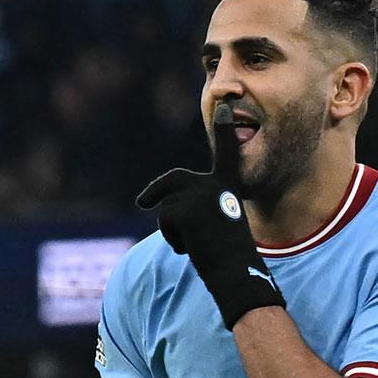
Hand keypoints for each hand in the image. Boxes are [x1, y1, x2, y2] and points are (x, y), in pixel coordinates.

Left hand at [136, 102, 284, 328]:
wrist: (236, 271)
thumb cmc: (233, 258)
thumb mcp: (221, 226)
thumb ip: (205, 211)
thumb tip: (176, 212)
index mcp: (229, 187)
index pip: (228, 153)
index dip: (225, 131)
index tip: (224, 106)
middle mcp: (215, 184)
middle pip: (175, 180)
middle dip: (156, 189)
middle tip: (142, 202)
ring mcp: (199, 193)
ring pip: (167, 207)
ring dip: (171, 229)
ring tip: (194, 245)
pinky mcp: (183, 207)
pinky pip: (165, 220)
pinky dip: (172, 238)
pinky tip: (190, 248)